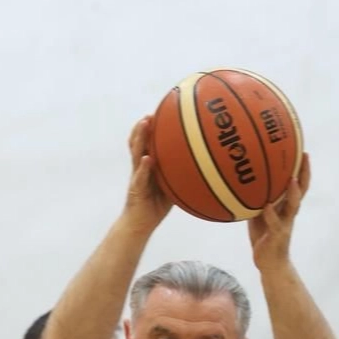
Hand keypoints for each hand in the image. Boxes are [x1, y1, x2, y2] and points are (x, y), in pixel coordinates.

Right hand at [122, 115, 171, 233]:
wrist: (139, 225)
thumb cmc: (155, 207)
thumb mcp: (171, 188)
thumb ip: (180, 176)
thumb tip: (202, 168)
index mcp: (147, 167)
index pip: (146, 143)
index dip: (150, 129)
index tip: (158, 113)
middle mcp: (140, 168)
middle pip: (138, 142)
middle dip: (143, 127)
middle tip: (150, 113)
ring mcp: (136, 177)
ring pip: (136, 153)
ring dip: (140, 137)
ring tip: (145, 124)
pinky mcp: (135, 189)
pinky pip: (140, 176)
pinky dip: (144, 167)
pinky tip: (147, 159)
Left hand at [248, 152, 310, 267]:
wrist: (269, 263)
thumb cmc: (263, 237)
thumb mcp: (257, 215)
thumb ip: (254, 200)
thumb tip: (240, 182)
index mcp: (286, 206)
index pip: (298, 184)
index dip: (301, 168)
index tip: (302, 149)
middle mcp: (289, 213)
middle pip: (302, 190)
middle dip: (304, 173)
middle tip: (305, 156)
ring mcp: (285, 224)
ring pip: (293, 205)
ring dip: (293, 192)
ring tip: (292, 179)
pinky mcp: (277, 235)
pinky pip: (275, 223)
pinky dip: (271, 214)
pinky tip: (266, 205)